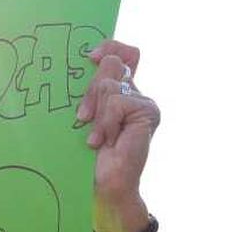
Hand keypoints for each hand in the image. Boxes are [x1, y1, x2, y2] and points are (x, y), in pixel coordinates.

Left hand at [79, 40, 159, 231]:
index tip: (90, 57)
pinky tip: (106, 140)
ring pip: (110, 83)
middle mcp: (133, 91)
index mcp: (117, 90)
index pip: (122, 52)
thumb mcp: (84, 115)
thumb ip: (89, 90)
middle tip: (83, 118)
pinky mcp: (148, 111)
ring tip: (96, 137)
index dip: (109, 46)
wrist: (104, 185)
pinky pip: (118, 101)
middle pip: (111, 63)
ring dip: (96, 112)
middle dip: (90, 90)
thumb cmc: (88, 155)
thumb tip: (87, 61)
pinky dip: (106, 121)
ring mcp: (142, 101)